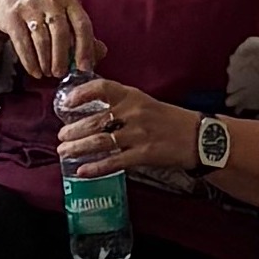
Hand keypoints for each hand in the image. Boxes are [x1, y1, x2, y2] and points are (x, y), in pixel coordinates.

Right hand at [0, 0, 100, 82]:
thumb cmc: (43, 10)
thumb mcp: (64, 15)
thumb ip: (82, 34)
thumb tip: (101, 52)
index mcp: (69, 1)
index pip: (82, 24)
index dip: (85, 48)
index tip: (84, 68)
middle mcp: (51, 0)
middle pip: (61, 33)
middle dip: (62, 58)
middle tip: (60, 74)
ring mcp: (30, 6)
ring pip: (41, 39)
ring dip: (45, 61)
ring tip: (47, 74)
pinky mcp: (13, 16)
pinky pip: (23, 43)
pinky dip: (30, 61)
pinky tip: (35, 72)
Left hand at [54, 76, 195, 177]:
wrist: (197, 136)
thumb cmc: (168, 119)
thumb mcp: (144, 102)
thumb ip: (120, 103)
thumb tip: (91, 111)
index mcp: (132, 96)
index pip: (101, 88)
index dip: (80, 94)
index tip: (67, 103)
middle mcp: (133, 113)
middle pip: (95, 120)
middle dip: (73, 131)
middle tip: (61, 137)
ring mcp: (138, 134)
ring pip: (100, 141)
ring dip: (78, 148)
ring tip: (64, 151)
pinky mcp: (143, 154)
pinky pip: (114, 161)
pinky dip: (95, 167)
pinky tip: (82, 170)